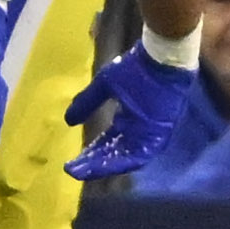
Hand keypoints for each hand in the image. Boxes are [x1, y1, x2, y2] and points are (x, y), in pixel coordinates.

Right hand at [64, 42, 195, 178]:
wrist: (162, 57)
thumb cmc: (136, 67)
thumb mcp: (105, 84)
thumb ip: (88, 102)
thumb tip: (68, 120)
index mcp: (126, 118)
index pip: (106, 142)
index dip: (89, 153)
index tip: (71, 163)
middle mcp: (138, 130)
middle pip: (114, 153)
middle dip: (94, 163)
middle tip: (73, 171)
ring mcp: (150, 132)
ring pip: (127, 156)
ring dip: (107, 165)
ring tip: (87, 171)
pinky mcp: (160, 132)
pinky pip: (143, 153)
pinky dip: (126, 159)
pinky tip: (109, 165)